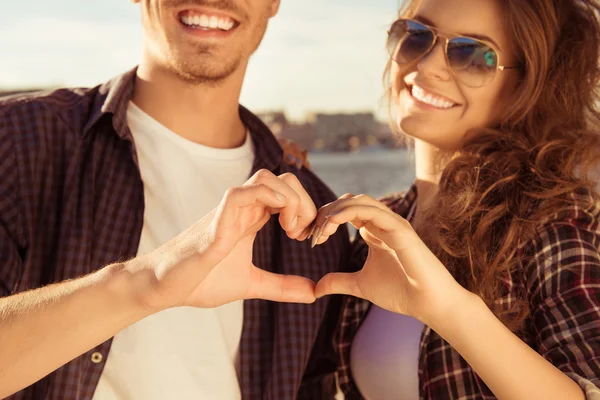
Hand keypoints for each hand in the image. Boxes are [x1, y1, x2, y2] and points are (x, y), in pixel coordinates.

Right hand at [129, 169, 317, 310]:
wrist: (165, 288)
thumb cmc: (202, 280)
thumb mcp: (251, 284)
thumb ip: (282, 287)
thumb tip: (313, 293)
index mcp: (252, 218)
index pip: (287, 193)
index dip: (306, 208)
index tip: (307, 237)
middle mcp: (243, 209)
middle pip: (282, 179)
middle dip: (304, 201)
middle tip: (303, 233)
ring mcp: (228, 213)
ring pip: (264, 178)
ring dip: (288, 199)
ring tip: (290, 229)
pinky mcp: (215, 224)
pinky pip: (238, 194)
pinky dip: (264, 198)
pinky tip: (278, 221)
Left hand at [311, 194, 468, 325]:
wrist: (430, 304)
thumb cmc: (401, 292)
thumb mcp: (360, 285)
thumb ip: (338, 282)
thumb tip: (315, 288)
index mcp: (374, 231)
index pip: (345, 211)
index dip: (325, 221)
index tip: (311, 240)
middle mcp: (383, 223)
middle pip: (348, 201)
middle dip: (326, 213)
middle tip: (311, 234)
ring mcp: (393, 223)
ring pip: (359, 200)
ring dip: (335, 211)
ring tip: (320, 231)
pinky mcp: (401, 229)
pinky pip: (372, 211)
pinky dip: (348, 213)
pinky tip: (332, 226)